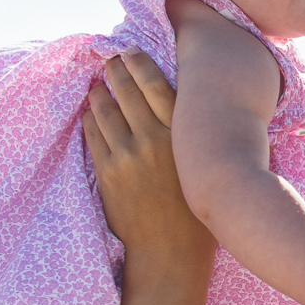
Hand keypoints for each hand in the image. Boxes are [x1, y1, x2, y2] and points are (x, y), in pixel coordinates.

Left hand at [82, 52, 213, 274]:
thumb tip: (215, 114)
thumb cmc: (198, 212)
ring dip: (99, 93)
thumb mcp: (208, 168)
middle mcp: (154, 139)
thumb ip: (205, 138)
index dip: (140, 64)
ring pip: (105, 111)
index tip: (131, 52)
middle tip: (109, 61)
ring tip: (97, 85)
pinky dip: (90, 119)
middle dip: (114, 71)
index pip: (156, 84)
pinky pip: (93, 135)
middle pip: (127, 91)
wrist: (171, 251)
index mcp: (181, 136)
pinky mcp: (108, 172)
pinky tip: (90, 113)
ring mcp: (127, 155)